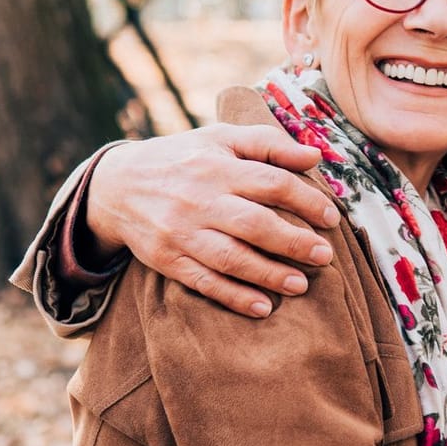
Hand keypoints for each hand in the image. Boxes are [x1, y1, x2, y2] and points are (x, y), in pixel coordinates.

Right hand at [85, 125, 340, 317]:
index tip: (331, 218)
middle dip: (293, 242)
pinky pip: (204, 282)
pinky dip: (234, 297)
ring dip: (268, 274)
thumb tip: (316, 156)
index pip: (271, 183)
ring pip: (230, 258)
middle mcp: (199, 200)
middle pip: (254, 224)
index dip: (306, 200)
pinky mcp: (168, 260)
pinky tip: (262, 307)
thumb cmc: (183, 158)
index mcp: (217, 166)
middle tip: (324, 255)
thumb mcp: (220, 138)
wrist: (116, 185)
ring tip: (301, 285)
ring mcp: (182, 233)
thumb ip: (268, 143)